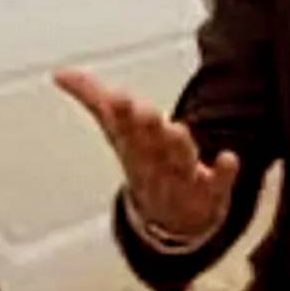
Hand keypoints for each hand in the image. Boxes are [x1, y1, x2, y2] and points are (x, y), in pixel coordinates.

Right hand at [53, 67, 239, 238]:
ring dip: (177, 147)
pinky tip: (230, 158)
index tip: (118, 95)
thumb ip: (93, 97)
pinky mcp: (209, 188)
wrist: (169, 218)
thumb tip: (59, 72)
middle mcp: (154, 160)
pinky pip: (217, 182)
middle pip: (149, 143)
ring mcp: (181, 176)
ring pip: (178, 160)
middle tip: (145, 111)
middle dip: (146, 128)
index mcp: (132, 143)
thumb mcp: (116, 129)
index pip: (123, 126)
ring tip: (177, 129)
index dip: (121, 112)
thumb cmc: (142, 161)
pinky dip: (223, 173)